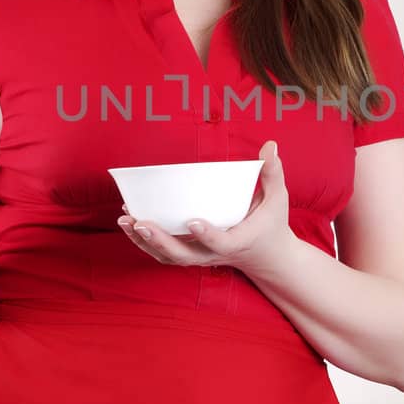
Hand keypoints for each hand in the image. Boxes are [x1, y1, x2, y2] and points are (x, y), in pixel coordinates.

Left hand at [117, 140, 293, 277]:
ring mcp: (201, 257)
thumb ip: (272, 173)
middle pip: (184, 255)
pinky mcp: (191, 255)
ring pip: (169, 257)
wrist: (268, 257)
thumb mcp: (277, 199)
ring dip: (145, 242)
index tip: (192, 221)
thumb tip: (270, 145)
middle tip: (141, 223)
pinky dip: (144, 243)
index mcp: (238, 241)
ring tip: (126, 221)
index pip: (221, 242)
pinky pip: (164, 254)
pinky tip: (130, 224)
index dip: (207, 234)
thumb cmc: (271, 224)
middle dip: (161, 241)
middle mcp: (215, 254)